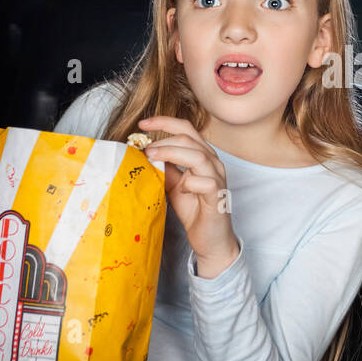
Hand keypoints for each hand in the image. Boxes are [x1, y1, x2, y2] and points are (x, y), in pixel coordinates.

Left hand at [138, 116, 239, 277]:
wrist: (210, 238)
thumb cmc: (194, 209)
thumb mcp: (173, 183)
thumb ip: (164, 167)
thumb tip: (144, 153)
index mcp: (203, 155)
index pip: (186, 129)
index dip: (164, 122)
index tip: (143, 124)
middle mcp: (213, 162)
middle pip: (189, 139)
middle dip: (163, 141)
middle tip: (144, 150)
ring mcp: (218, 178)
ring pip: (198, 156)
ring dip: (172, 154)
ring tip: (153, 160)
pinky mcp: (218, 196)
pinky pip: (205, 182)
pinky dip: (188, 183)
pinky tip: (180, 190)